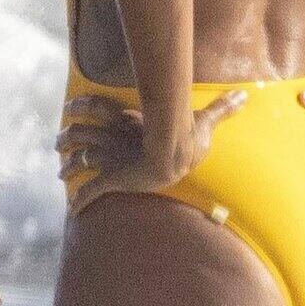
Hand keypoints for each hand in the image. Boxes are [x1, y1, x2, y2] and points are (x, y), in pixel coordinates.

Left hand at [57, 88, 246, 216]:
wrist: (176, 154)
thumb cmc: (188, 136)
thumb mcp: (204, 120)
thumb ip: (220, 108)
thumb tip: (246, 94)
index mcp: (129, 122)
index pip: (98, 107)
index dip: (83, 106)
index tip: (72, 105)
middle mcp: (115, 139)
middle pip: (80, 132)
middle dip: (66, 136)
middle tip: (58, 141)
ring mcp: (113, 159)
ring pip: (79, 161)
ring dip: (68, 167)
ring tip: (60, 174)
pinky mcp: (113, 180)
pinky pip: (91, 191)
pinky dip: (80, 202)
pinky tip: (73, 210)